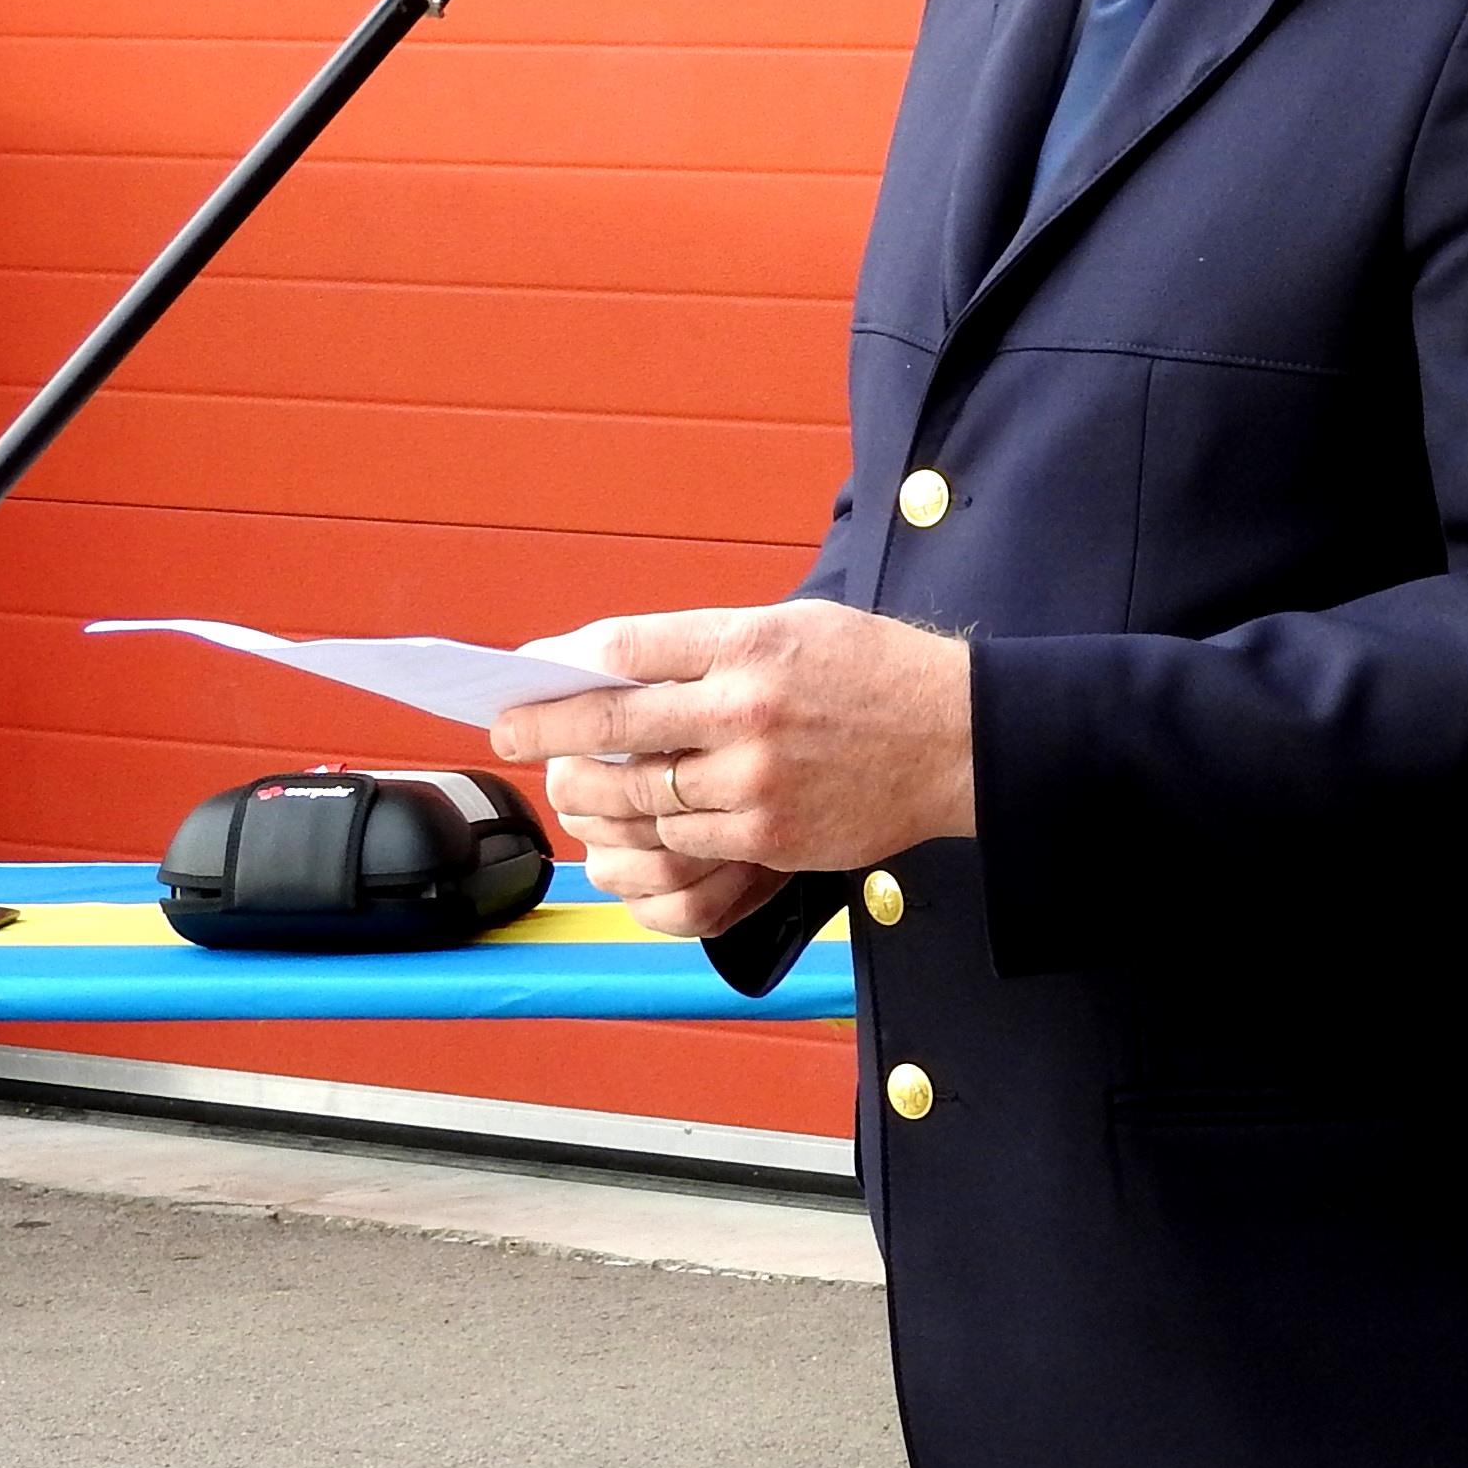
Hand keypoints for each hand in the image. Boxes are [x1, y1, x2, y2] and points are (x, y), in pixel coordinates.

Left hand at [491, 603, 974, 931]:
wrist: (961, 739)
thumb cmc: (876, 673)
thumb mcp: (798, 626)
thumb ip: (712, 645)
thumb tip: (617, 664)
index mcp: (751, 641)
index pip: (626, 649)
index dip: (563, 663)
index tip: (527, 675)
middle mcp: (747, 707)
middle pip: (612, 723)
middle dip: (543, 730)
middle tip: (506, 733)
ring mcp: (757, 777)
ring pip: (638, 795)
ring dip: (594, 794)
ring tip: (575, 786)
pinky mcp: (771, 833)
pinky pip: (683, 841)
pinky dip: (657, 833)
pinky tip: (650, 821)